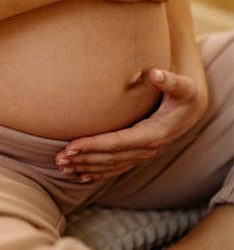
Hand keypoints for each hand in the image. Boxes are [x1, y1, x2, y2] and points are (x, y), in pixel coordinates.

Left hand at [55, 68, 207, 179]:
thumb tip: (155, 73)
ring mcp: (142, 155)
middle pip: (109, 158)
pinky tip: (80, 175)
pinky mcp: (137, 155)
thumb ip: (170, 80)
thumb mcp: (182, 87)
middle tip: (59, 158)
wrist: (191, 111)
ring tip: (62, 167)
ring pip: (110, 166)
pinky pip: (115, 168)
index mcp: (153, 134)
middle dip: (83, 158)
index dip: (93, 145)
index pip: (117, 142)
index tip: (72, 146)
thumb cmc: (184, 96)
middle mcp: (146, 149)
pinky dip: (97, 172)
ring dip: (85, 167)